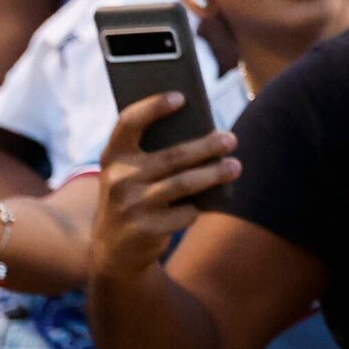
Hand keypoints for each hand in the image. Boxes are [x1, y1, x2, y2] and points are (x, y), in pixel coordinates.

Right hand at [92, 93, 238, 280]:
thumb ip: (155, 153)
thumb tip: (206, 133)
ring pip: (183, 184)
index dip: (153, 107)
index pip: (128, 122)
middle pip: (172, 156)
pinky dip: (196, 208)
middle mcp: (117, 179)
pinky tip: (203, 204)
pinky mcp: (144, 230)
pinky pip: (184, 213)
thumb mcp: (133, 174)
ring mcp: (129, 206)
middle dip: (206, 146)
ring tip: (235, 166)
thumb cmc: (135, 198)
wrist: (114, 251)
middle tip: (231, 139)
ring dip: (214, 174)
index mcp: (112, 157)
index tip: (181, 97)